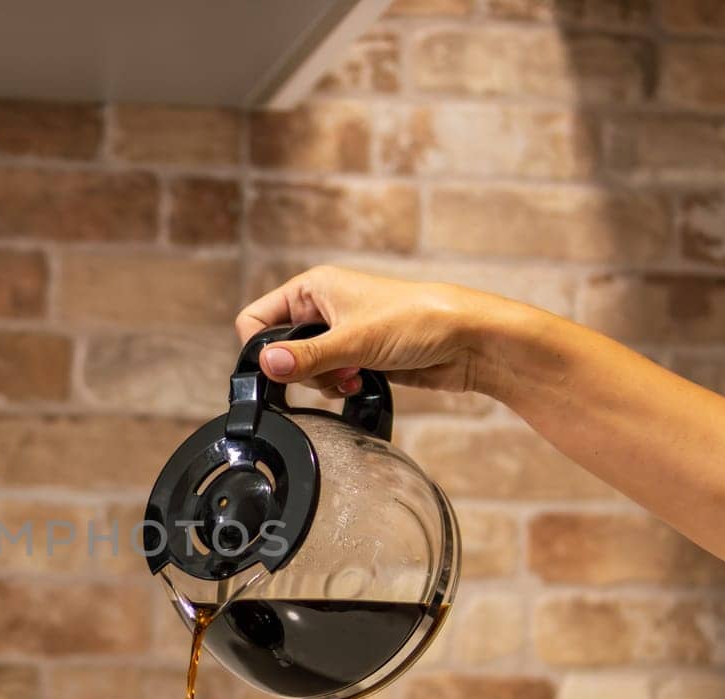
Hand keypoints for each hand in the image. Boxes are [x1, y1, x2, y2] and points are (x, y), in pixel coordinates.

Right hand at [235, 265, 516, 398]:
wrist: (468, 340)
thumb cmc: (418, 320)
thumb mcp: (354, 340)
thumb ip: (306, 357)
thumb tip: (265, 365)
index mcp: (313, 288)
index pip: (256, 318)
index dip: (263, 346)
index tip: (282, 367)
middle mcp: (322, 307)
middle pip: (281, 348)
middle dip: (302, 369)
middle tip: (330, 371)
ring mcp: (340, 332)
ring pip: (305, 367)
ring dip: (324, 380)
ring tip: (352, 376)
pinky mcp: (358, 354)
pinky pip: (329, 377)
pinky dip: (340, 385)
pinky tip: (362, 382)